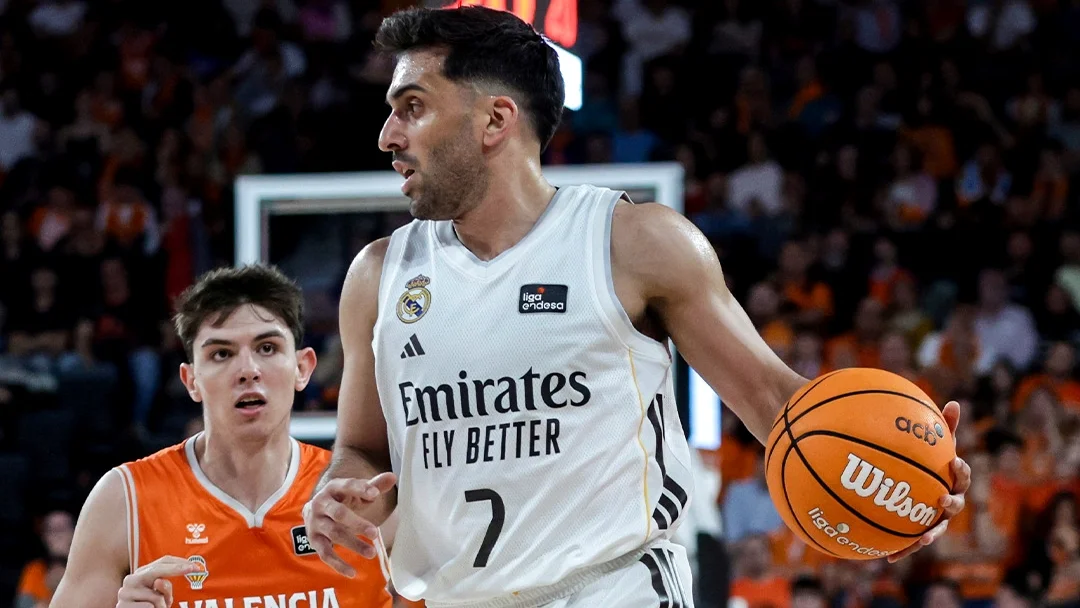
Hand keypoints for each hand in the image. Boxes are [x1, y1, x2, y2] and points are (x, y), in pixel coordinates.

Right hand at [116, 556, 198, 607]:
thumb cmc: (149, 606)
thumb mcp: (161, 595)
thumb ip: (164, 586)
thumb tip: (159, 581)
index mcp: (141, 573)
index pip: (163, 561)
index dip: (180, 562)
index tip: (196, 566)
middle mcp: (131, 579)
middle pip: (157, 570)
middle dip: (176, 569)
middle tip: (194, 569)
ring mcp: (125, 592)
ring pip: (156, 597)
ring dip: (161, 606)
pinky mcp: (122, 606)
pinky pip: (149, 607)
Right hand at [303, 472, 397, 576]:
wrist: (314, 509)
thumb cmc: (341, 499)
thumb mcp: (355, 491)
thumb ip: (373, 485)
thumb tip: (392, 477)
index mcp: (333, 488)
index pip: (347, 486)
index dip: (360, 489)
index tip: (375, 495)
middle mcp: (321, 504)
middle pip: (339, 513)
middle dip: (357, 523)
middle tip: (375, 533)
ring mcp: (315, 523)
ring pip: (334, 534)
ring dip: (353, 544)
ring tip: (372, 553)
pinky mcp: (314, 540)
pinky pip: (325, 553)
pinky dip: (338, 564)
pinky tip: (353, 572)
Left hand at [887, 400, 971, 562]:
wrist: (916, 486)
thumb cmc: (927, 461)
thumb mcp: (933, 445)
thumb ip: (941, 427)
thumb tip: (953, 402)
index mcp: (952, 481)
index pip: (961, 475)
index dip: (961, 470)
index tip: (954, 461)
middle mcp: (948, 503)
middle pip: (955, 506)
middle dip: (950, 504)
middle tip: (941, 499)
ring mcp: (935, 521)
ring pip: (936, 530)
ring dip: (930, 534)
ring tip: (923, 537)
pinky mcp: (918, 534)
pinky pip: (910, 544)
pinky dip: (902, 551)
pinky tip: (888, 558)